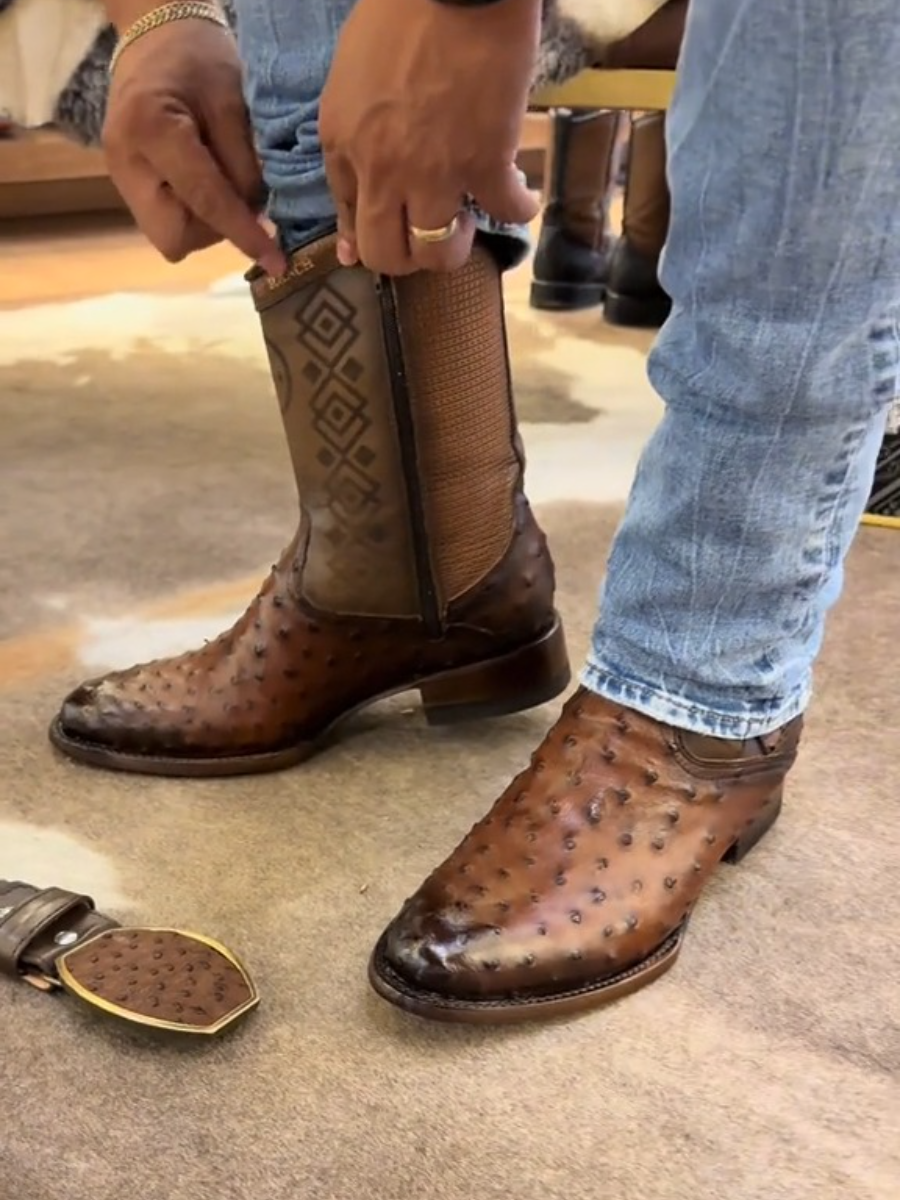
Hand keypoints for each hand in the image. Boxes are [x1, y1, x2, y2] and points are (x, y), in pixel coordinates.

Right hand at [102, 18, 285, 273]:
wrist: (156, 38)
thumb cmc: (199, 61)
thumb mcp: (234, 104)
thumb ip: (246, 168)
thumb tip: (261, 223)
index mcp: (151, 129)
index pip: (204, 201)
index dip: (244, 234)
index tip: (277, 262)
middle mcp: (125, 161)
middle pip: (174, 235)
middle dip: (214, 230)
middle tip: (239, 201)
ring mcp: (119, 176)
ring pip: (170, 234)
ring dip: (205, 223)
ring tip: (221, 182)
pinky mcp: (125, 184)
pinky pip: (165, 219)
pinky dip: (193, 213)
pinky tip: (205, 184)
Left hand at [319, 0, 541, 274]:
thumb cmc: (400, 10)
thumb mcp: (351, 74)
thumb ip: (352, 130)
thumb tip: (362, 177)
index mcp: (342, 144)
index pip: (347, 218)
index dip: (368, 236)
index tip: (386, 237)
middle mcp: (381, 171)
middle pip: (387, 256)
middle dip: (408, 257)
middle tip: (429, 233)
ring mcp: (434, 174)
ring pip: (439, 254)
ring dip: (458, 245)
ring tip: (473, 217)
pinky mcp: (486, 164)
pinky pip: (508, 213)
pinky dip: (520, 210)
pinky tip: (523, 197)